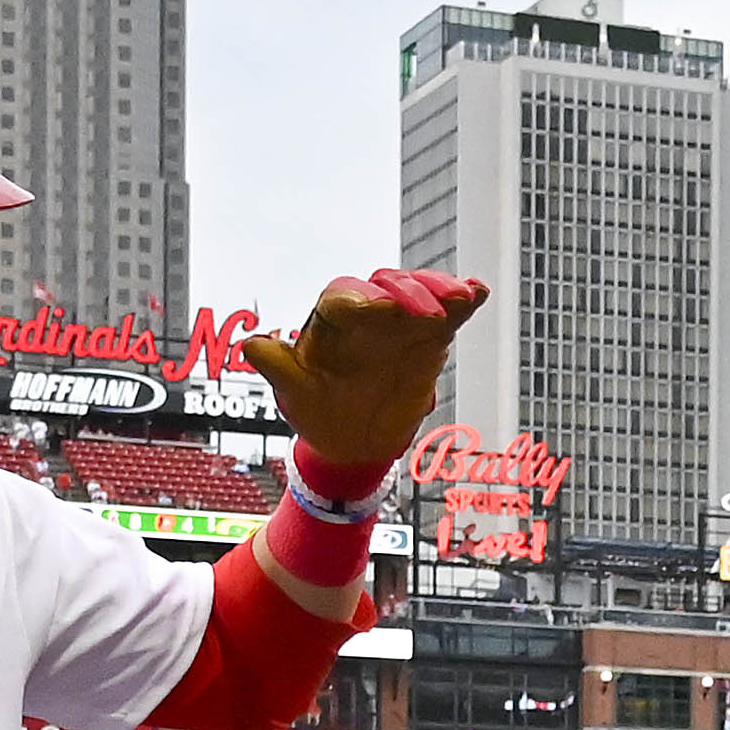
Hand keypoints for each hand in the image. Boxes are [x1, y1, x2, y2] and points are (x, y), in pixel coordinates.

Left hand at [239, 268, 487, 474]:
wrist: (351, 438)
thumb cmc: (318, 408)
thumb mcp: (293, 392)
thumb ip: (277, 367)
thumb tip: (252, 347)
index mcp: (331, 322)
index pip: (346, 300)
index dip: (365, 302)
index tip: (383, 310)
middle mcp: (367, 314)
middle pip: (389, 290)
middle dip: (409, 295)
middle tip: (431, 312)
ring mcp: (400, 324)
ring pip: (421, 296)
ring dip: (442, 293)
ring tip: (463, 297)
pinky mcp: (429, 338)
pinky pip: (447, 315)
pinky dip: (462, 302)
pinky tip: (477, 293)